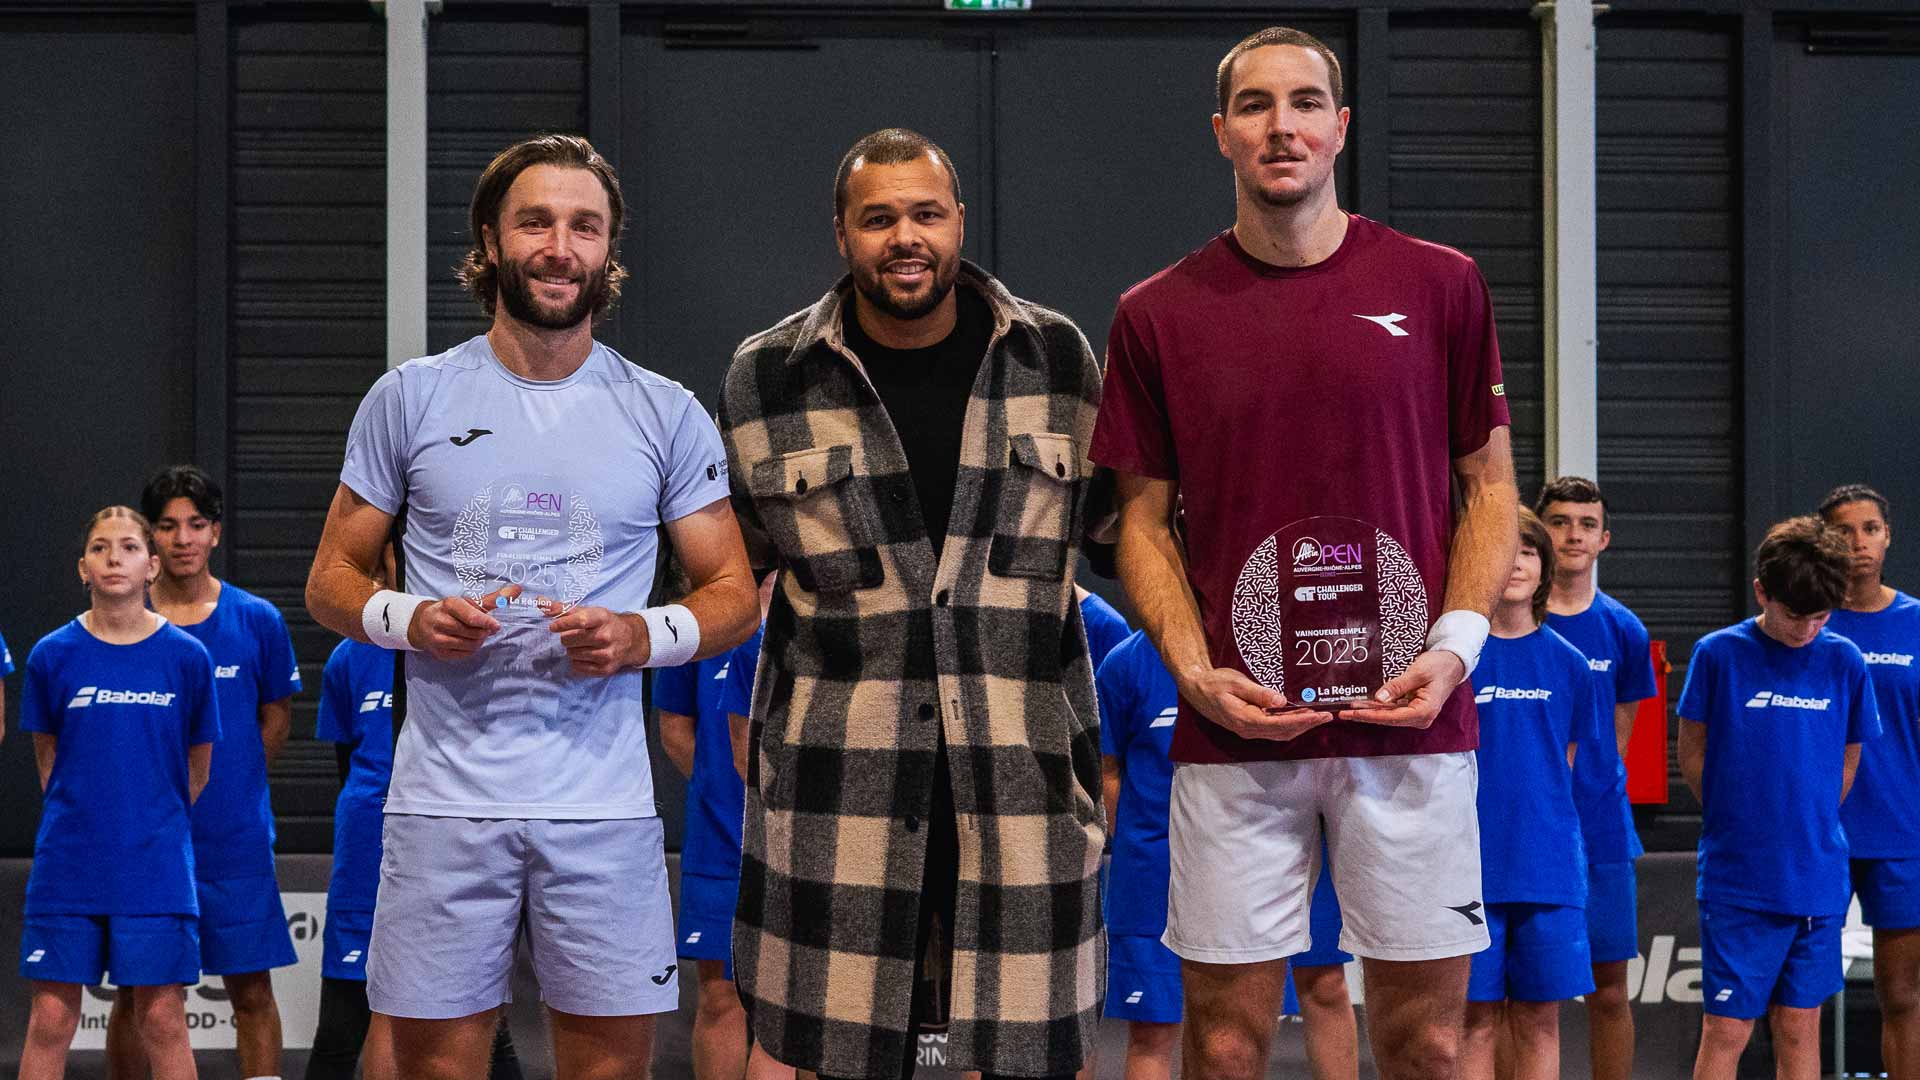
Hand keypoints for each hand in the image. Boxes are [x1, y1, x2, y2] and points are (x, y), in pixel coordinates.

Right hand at [407, 584, 518, 660]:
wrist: (422, 623)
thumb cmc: (451, 611)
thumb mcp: (469, 602)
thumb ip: (494, 598)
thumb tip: (518, 589)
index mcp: (449, 604)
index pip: (471, 617)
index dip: (486, 623)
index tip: (496, 626)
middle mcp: (440, 621)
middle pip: (473, 633)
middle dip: (484, 631)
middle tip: (485, 628)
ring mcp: (437, 638)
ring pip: (470, 645)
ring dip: (479, 641)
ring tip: (476, 633)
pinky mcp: (438, 653)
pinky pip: (464, 654)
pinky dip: (471, 649)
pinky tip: (467, 641)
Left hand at [541, 600, 647, 675]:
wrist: (630, 639)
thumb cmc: (604, 623)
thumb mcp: (588, 611)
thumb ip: (561, 608)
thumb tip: (539, 601)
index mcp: (601, 618)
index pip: (578, 620)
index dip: (562, 624)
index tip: (553, 627)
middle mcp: (606, 636)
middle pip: (569, 639)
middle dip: (567, 637)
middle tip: (574, 635)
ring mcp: (606, 654)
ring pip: (572, 654)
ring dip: (572, 649)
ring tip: (582, 645)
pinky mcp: (605, 669)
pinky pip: (577, 667)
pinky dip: (577, 661)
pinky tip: (586, 655)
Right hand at [1180, 666, 1334, 741]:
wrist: (1196, 688)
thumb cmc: (1214, 682)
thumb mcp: (1236, 683)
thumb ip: (1258, 693)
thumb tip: (1282, 701)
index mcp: (1245, 719)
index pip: (1280, 724)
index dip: (1302, 721)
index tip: (1319, 715)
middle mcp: (1247, 730)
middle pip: (1283, 732)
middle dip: (1307, 725)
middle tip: (1326, 716)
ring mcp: (1247, 730)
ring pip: (1280, 733)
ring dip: (1299, 727)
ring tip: (1317, 717)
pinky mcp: (1248, 726)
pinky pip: (1273, 730)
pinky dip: (1289, 725)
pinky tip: (1299, 717)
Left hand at [1339, 649, 1466, 728]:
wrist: (1453, 663)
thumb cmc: (1439, 666)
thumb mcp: (1418, 672)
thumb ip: (1398, 686)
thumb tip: (1379, 698)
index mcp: (1425, 711)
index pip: (1391, 717)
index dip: (1370, 715)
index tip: (1352, 713)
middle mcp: (1421, 718)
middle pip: (1388, 719)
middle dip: (1365, 715)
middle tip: (1343, 713)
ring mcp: (1417, 715)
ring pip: (1388, 716)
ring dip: (1370, 712)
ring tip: (1349, 709)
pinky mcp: (1413, 709)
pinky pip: (1393, 710)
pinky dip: (1378, 708)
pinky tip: (1364, 705)